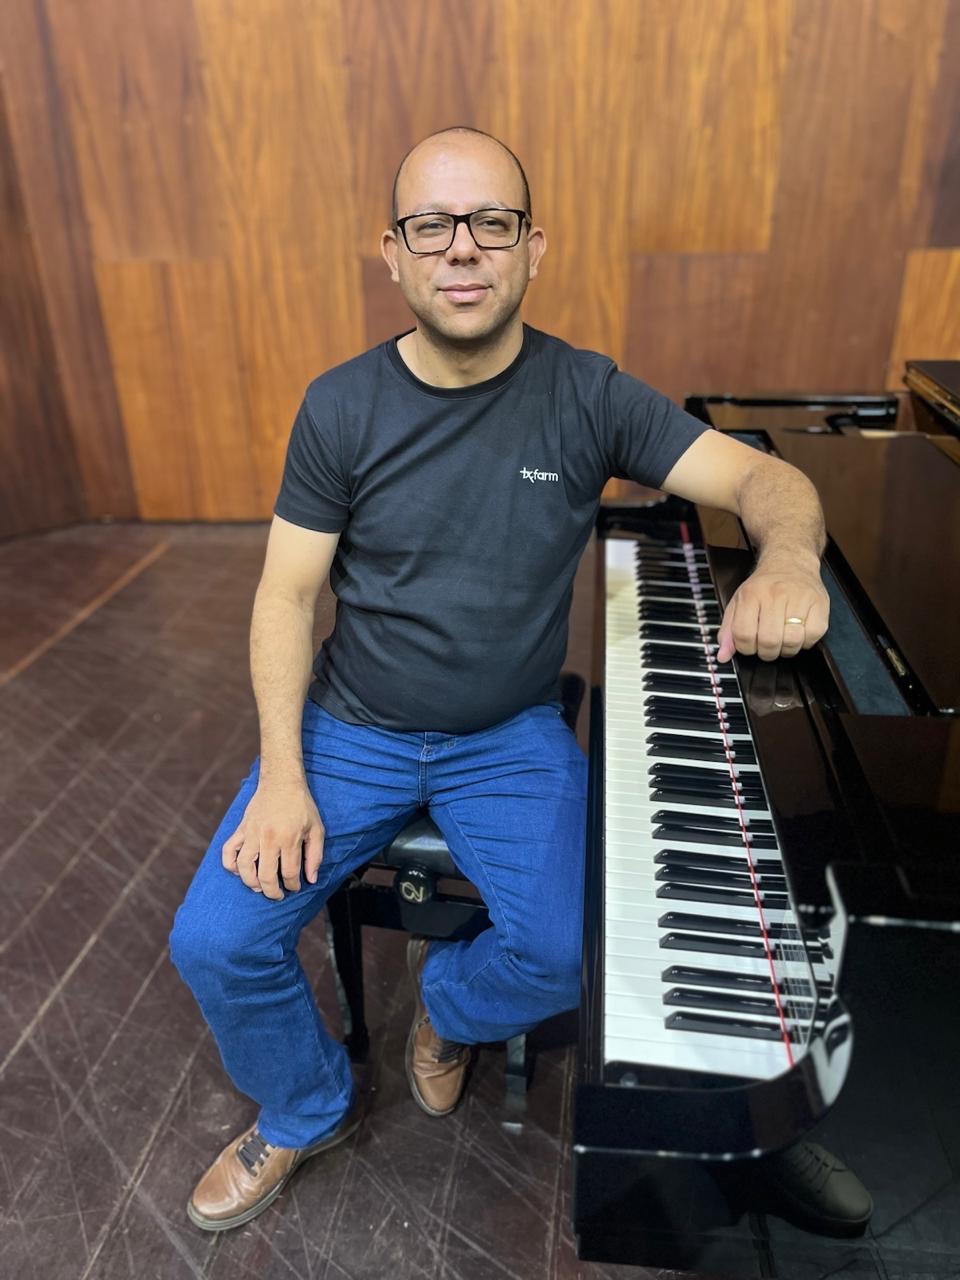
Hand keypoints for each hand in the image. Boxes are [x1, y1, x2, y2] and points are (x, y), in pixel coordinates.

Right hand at [221, 779, 324, 898]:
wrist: (281, 781)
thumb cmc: (302, 806)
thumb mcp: (317, 829)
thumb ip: (315, 855)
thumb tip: (311, 879)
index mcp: (289, 839)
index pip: (289, 873)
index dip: (292, 885)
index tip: (294, 887)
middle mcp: (268, 838)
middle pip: (265, 875)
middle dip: (272, 892)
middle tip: (277, 896)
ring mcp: (251, 834)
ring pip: (244, 867)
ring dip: (250, 882)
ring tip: (258, 887)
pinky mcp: (241, 829)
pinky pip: (228, 850)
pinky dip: (229, 864)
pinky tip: (238, 871)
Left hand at [716, 557, 828, 662]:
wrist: (790, 561)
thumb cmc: (764, 585)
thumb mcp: (739, 603)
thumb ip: (728, 631)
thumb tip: (723, 656)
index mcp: (751, 595)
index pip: (744, 635)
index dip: (746, 648)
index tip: (750, 645)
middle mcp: (776, 594)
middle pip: (769, 641)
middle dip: (767, 652)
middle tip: (767, 646)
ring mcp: (800, 598)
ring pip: (792, 641)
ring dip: (786, 649)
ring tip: (783, 639)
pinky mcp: (820, 604)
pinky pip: (813, 636)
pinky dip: (805, 642)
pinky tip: (799, 632)